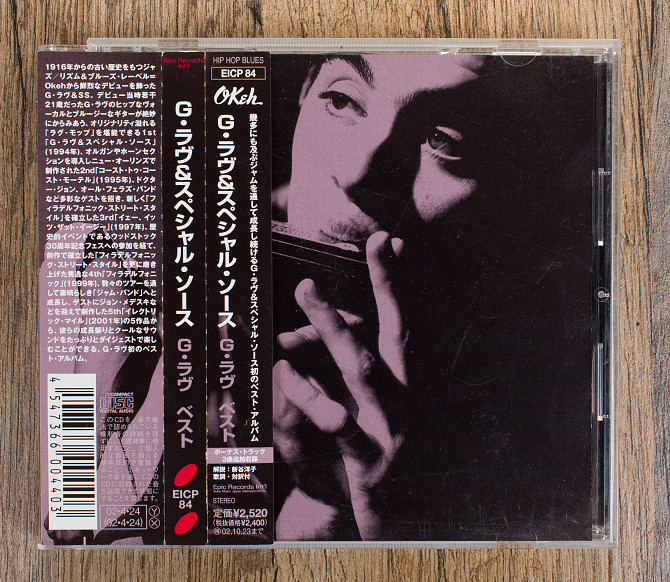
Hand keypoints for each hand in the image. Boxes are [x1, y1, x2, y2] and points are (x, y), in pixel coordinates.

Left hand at [274, 231, 406, 539]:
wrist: (399, 524)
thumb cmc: (377, 456)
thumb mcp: (369, 412)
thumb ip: (351, 371)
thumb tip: (319, 334)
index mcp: (404, 382)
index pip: (400, 321)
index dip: (394, 280)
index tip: (387, 239)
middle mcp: (405, 397)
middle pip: (389, 332)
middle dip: (373, 287)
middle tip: (342, 245)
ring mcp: (391, 428)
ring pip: (362, 369)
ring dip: (336, 326)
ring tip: (307, 291)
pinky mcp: (372, 461)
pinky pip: (340, 423)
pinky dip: (313, 395)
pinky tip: (285, 371)